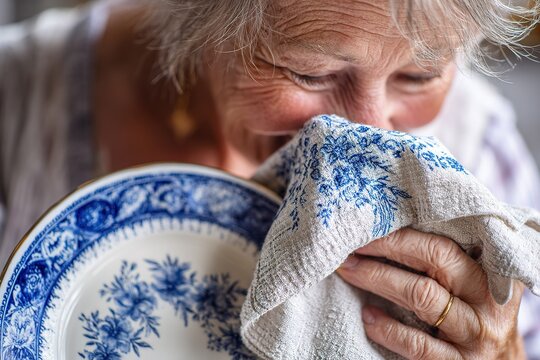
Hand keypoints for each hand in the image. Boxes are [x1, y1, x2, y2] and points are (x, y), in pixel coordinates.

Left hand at [336, 228, 525, 358]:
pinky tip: (368, 316)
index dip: (400, 236)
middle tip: (351, 247)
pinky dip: (387, 328)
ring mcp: (475, 336)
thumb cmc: (476, 319)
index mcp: (490, 275)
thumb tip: (388, 234)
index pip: (443, 245)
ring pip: (422, 297)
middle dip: (386, 249)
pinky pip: (417, 344)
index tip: (368, 228)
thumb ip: (447, 265)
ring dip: (378, 279)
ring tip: (349, 271)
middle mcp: (488, 303)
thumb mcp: (473, 289)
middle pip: (434, 262)